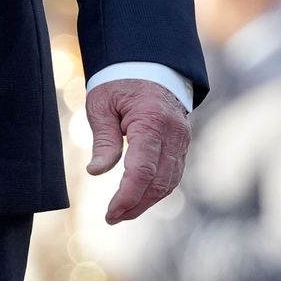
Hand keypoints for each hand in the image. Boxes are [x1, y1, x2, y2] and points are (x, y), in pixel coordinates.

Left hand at [84, 77, 193, 225]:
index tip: (110, 213)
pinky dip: (156, 190)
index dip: (127, 197)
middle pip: (159, 182)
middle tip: (112, 218)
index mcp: (152, 122)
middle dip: (135, 205)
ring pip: (169, 182)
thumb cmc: (120, 81)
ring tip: (121, 213)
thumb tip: (97, 172)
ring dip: (146, 202)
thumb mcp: (102, 104)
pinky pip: (173, 174)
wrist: (150, 63)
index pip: (142, 171)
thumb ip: (104, 139)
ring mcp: (182, 139)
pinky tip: (138, 198)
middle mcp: (174, 134)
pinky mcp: (182, 144)